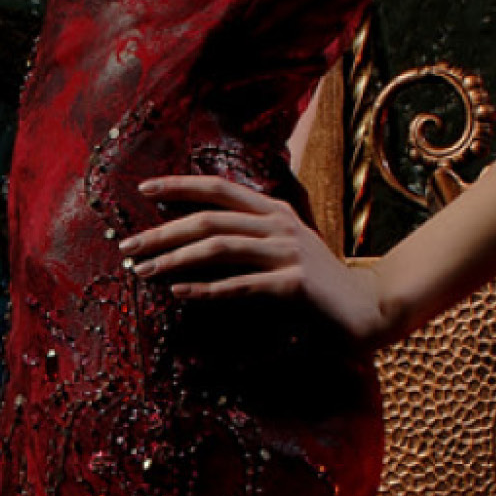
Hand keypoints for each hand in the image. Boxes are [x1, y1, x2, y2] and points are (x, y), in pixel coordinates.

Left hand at [119, 175, 395, 347]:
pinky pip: (241, 285)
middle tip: (127, 247)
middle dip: (162, 232)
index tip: (142, 188)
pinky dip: (206, 289)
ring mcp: (288, 252)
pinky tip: (179, 292)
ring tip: (144, 272)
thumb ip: (247, 236)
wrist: (369, 309)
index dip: (179, 185)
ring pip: (219, 248)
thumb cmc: (317, 282)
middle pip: (208, 220)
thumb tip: (193, 238)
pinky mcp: (295, 284)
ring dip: (175, 259)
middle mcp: (279, 224)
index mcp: (273, 209)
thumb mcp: (281, 248)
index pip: (218, 187)